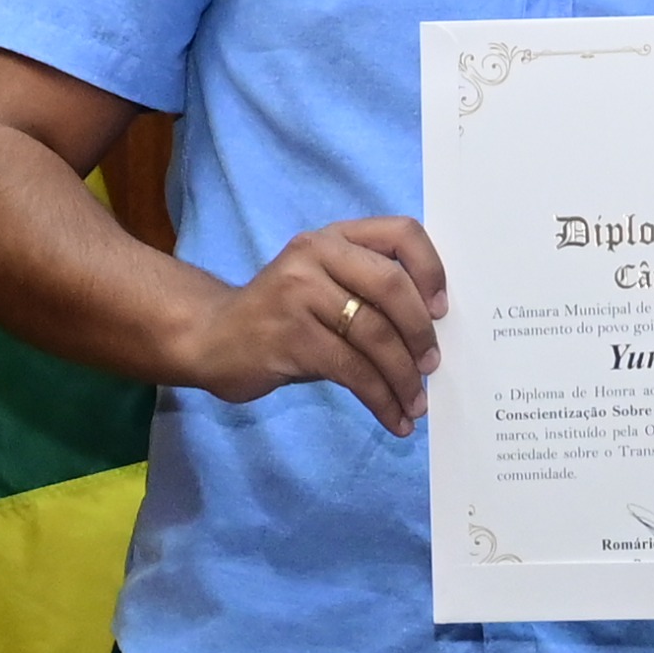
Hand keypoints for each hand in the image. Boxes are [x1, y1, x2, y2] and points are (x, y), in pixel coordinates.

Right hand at [165, 216, 448, 432]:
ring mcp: (299, 293)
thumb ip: (369, 292)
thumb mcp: (324, 286)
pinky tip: (394, 419)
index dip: (432, 270)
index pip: (402, 233)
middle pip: (392, 286)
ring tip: (415, 404)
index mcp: (335, 237)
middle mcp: (317, 255)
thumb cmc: (283, 316)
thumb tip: (432, 334)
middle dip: (420, 333)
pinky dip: (381, 399)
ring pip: (375, 336)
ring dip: (404, 378)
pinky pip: (353, 371)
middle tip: (432, 365)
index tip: (442, 311)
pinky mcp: (290, 337)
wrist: (211, 338)